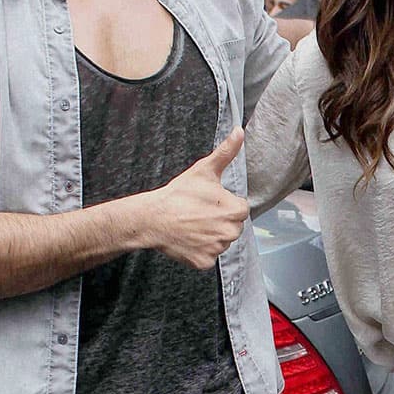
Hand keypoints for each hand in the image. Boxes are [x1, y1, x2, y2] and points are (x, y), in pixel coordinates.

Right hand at [149, 127, 249, 270]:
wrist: (154, 218)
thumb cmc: (180, 193)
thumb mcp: (205, 169)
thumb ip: (226, 152)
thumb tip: (240, 131)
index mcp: (236, 210)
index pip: (239, 209)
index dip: (224, 204)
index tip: (208, 202)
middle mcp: (231, 232)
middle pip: (232, 227)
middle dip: (220, 221)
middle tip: (199, 213)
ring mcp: (217, 249)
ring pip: (221, 242)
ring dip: (211, 236)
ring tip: (193, 225)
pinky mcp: (205, 262)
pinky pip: (208, 256)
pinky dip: (200, 251)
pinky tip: (189, 239)